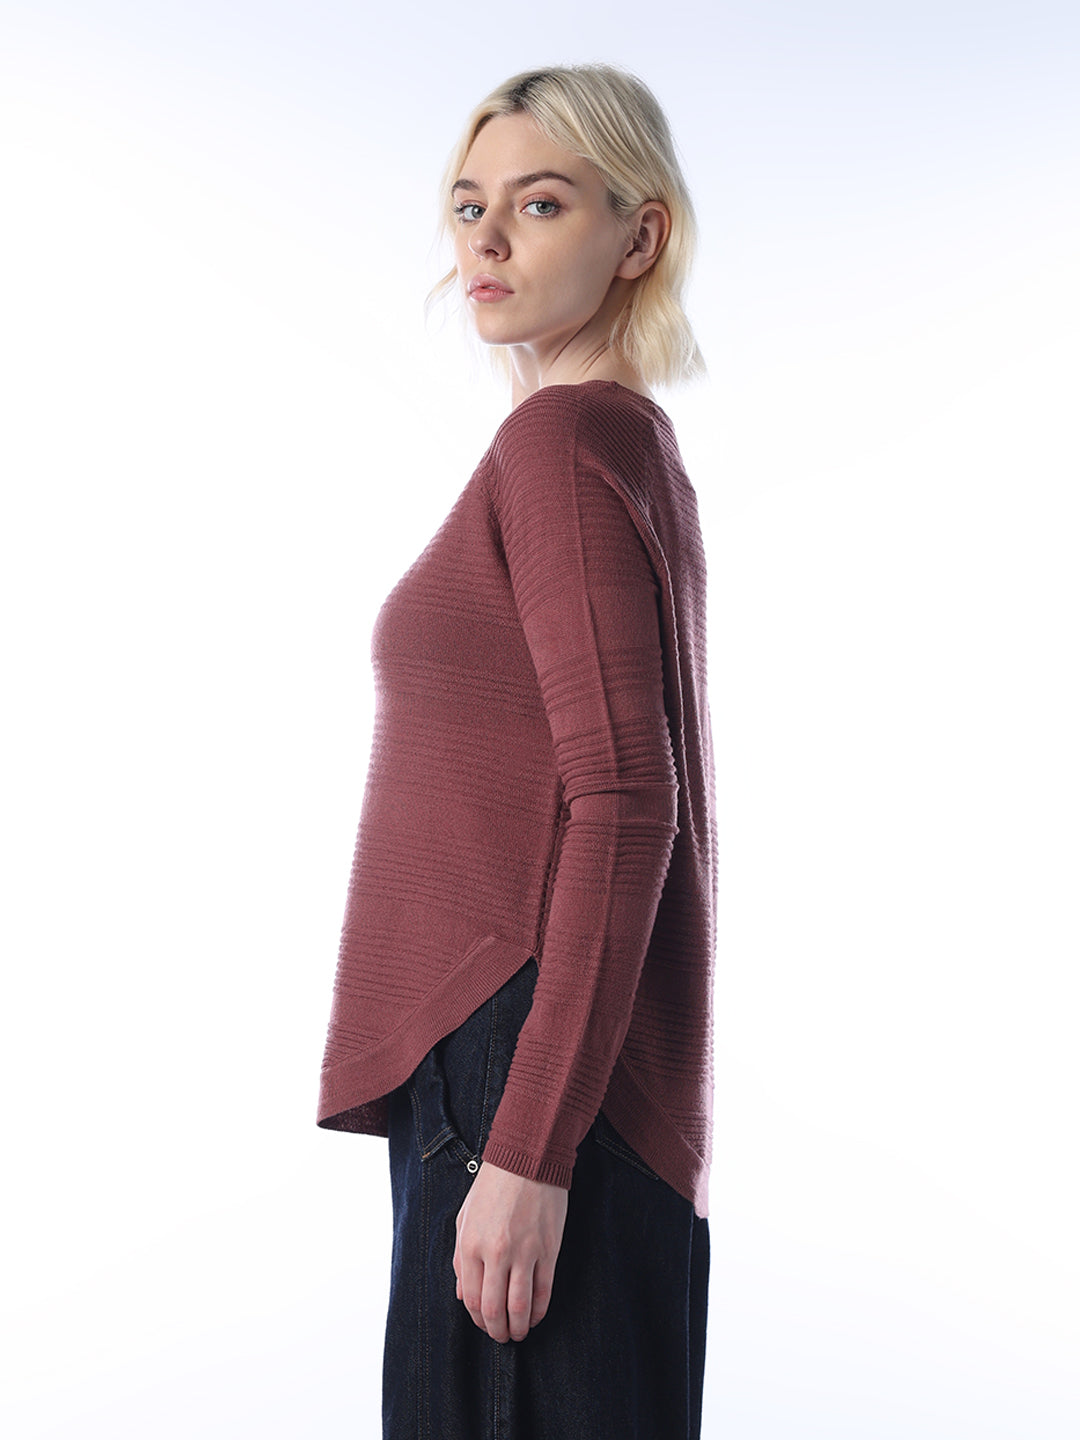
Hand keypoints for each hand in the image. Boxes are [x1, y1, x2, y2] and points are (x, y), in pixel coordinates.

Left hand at [453, 1161, 568, 1342]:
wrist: (527, 1159)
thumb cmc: (492, 1186)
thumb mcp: (465, 1218)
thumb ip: (460, 1259)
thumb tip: (462, 1295)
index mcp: (471, 1245)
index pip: (472, 1299)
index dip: (477, 1320)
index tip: (483, 1325)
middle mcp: (496, 1253)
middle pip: (494, 1310)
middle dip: (497, 1332)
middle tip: (502, 1337)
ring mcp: (524, 1252)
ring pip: (520, 1307)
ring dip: (519, 1328)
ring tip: (519, 1333)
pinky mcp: (549, 1249)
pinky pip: (544, 1291)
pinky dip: (540, 1311)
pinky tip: (537, 1316)